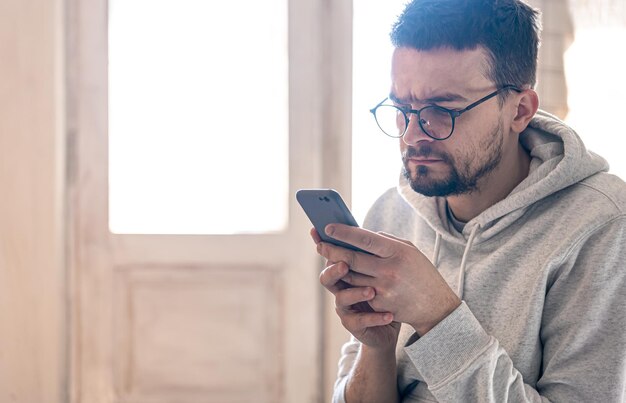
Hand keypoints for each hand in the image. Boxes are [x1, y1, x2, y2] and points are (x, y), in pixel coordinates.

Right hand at [312, 229, 400, 349]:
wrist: (398, 317)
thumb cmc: (388, 289)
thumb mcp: (381, 267)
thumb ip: (371, 253)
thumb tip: (367, 230)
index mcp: (344, 272)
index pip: (330, 257)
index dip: (326, 246)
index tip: (325, 235)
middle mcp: (340, 289)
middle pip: (328, 277)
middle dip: (335, 270)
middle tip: (344, 264)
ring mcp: (346, 307)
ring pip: (342, 299)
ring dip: (356, 294)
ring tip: (371, 291)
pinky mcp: (355, 325)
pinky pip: (360, 322)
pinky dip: (375, 318)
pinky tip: (389, 315)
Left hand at [317, 224, 460, 335]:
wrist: (436, 307)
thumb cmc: (421, 273)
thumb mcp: (410, 251)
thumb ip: (387, 241)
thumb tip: (361, 235)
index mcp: (397, 252)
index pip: (364, 239)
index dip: (344, 233)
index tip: (328, 227)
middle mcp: (389, 270)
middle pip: (351, 259)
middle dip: (332, 251)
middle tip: (319, 244)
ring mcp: (383, 290)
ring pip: (351, 277)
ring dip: (339, 269)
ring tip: (330, 259)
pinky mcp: (380, 306)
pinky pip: (360, 292)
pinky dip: (354, 285)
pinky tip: (350, 279)